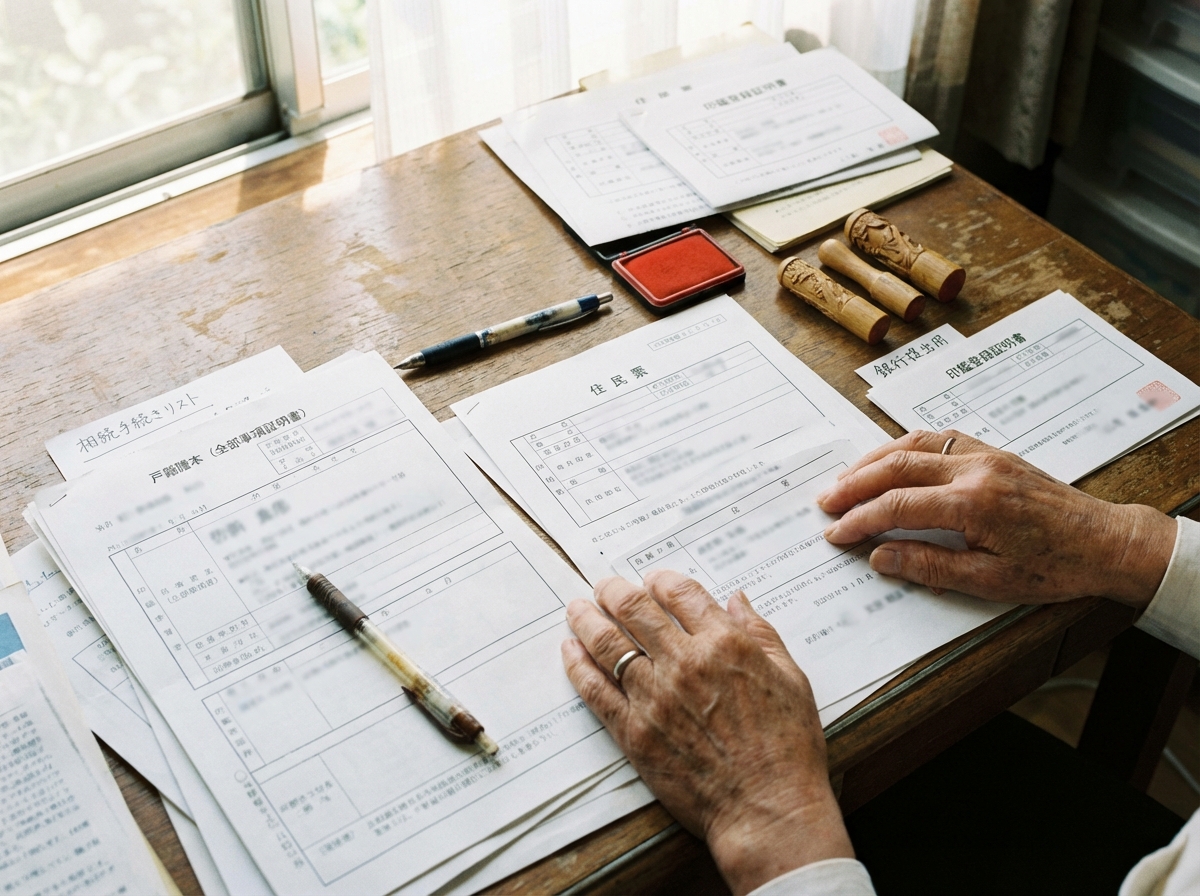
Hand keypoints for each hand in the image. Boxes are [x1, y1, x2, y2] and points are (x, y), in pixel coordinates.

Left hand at [562, 570, 852, 895]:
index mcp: (725, 644)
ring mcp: (655, 698)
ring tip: (577, 608)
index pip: (680, 593)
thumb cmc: (787, 748)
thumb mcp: (790, 679)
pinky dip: (578, 666)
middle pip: (635, 609)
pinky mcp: (635, 732)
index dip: (660, 580)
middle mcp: (685, 663)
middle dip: (614, 590)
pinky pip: (596, 691)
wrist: (767, 808)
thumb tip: (737, 600)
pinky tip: (570, 651)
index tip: (651, 580)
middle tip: (604, 585)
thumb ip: (761, 633)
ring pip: (608, 644)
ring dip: (587, 619)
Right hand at [815, 430, 1175, 608]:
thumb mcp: (990, 581)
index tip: (835, 533)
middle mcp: (975, 469)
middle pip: (897, 466)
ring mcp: (983, 455)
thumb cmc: (1053, 567)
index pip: (898, 505)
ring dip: (873, 460)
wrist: (1104, 543)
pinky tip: (887, 460)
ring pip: (913, 445)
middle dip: (854, 484)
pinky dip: (903, 447)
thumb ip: (930, 566)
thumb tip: (880, 557)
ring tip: (844, 479)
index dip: (860, 519)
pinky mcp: (991, 451)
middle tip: (825, 501)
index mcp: (974, 504)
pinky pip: (936, 439)